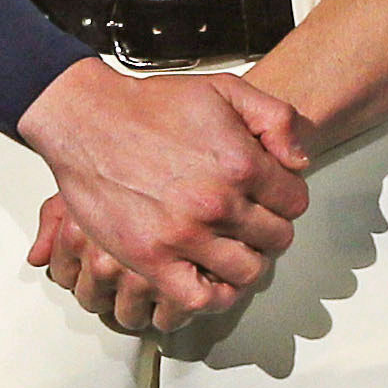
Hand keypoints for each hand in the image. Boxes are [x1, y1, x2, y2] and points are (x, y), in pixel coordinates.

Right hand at [14, 61, 312, 319]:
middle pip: (276, 238)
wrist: (87, 119)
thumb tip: (300, 163)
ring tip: (234, 248)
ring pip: (247, 272)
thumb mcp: (227, 89)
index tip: (269, 197)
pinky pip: (199, 298)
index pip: (295, 202)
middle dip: (269, 229)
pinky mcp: (149, 258)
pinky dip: (214, 296)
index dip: (286, 198)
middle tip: (251, 223)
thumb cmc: (152, 105)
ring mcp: (183, 235)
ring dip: (247, 262)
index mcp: (242, 164)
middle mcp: (217, 203)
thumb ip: (277, 119)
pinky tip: (212, 278)